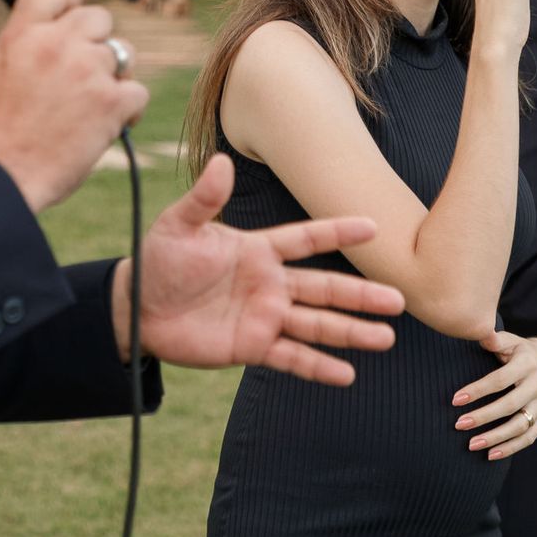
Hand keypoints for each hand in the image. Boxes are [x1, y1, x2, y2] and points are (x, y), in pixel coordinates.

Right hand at [0, 0, 147, 211]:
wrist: (3, 175)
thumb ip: (25, 41)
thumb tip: (50, 26)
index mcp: (23, 33)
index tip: (72, 17)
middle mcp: (56, 43)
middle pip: (99, 17)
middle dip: (96, 44)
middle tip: (82, 75)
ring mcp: (87, 70)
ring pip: (123, 54)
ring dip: (113, 77)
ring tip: (92, 105)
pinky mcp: (111, 101)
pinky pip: (137, 91)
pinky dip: (128, 110)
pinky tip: (109, 125)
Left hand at [113, 154, 403, 383]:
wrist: (137, 308)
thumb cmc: (158, 261)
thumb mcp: (179, 226)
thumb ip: (204, 199)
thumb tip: (221, 162)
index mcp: (258, 250)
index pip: (306, 239)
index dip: (337, 232)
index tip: (373, 227)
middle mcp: (270, 284)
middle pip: (325, 288)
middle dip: (361, 294)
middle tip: (399, 298)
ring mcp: (265, 317)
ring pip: (317, 324)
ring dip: (351, 331)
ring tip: (386, 338)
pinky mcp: (252, 347)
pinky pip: (291, 357)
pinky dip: (318, 367)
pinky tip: (347, 374)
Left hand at [453, 332, 536, 459]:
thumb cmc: (520, 351)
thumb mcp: (510, 340)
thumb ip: (495, 340)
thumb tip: (481, 333)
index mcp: (528, 364)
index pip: (500, 380)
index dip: (477, 390)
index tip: (455, 400)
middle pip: (510, 405)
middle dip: (483, 417)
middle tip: (459, 424)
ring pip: (520, 425)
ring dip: (495, 438)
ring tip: (471, 444)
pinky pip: (529, 437)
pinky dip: (510, 448)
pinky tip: (490, 455)